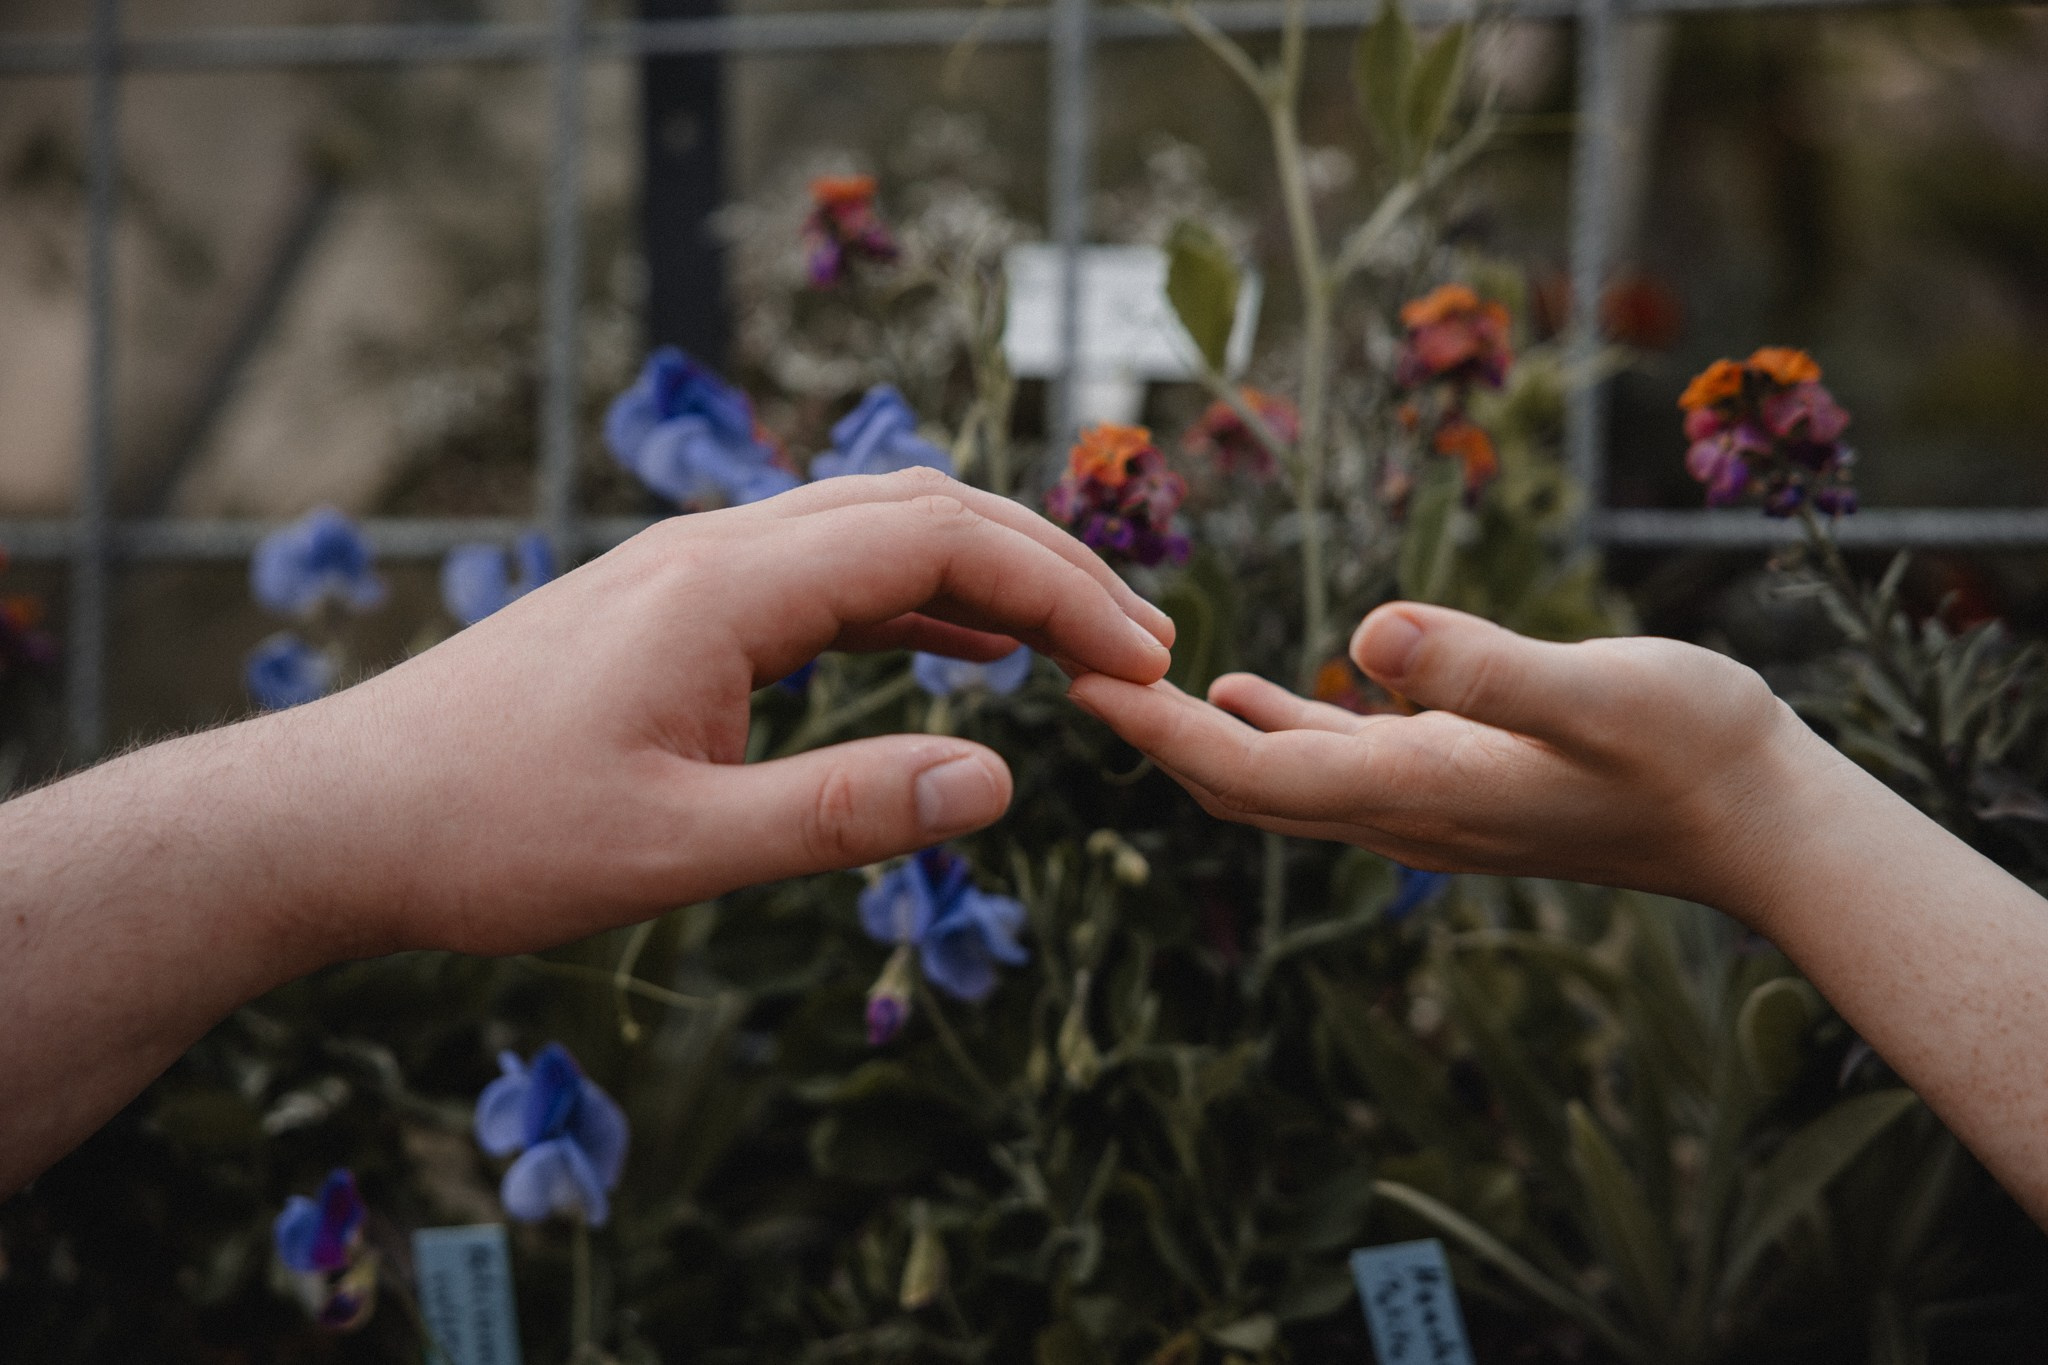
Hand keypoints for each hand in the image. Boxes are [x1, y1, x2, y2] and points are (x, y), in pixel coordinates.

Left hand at [294, 469, 1174, 957]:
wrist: (341, 815)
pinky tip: (963, 653)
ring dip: (988, 577)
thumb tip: (1001, 783)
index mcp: (726, 584)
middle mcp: (716, 549)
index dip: (1061, 589)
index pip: (939, 540)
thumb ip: (842, 815)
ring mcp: (692, 571)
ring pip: (876, 534)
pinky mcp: (675, 610)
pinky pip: (826, 579)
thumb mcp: (675, 849)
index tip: (1144, 660)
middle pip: (922, 510)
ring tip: (1082, 645)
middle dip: (1048, 565)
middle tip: (1146, 645)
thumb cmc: (490, 836)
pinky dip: (916, 604)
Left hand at [1067, 601, 1823, 919]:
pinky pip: (1329, 763)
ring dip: (1198, 733)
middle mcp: (1400, 810)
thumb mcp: (1602, 692)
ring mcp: (1424, 804)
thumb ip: (1491, 667)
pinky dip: (1271, 728)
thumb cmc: (1697, 750)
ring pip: (1276, 778)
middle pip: (1237, 784)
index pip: (1247, 772)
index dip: (1156, 731)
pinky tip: (1248, 690)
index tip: (1075, 679)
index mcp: (1415, 788)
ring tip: (1131, 674)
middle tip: (1069, 666)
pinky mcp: (1453, 783)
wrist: (1761, 822)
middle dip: (1151, 735)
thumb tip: (1368, 633)